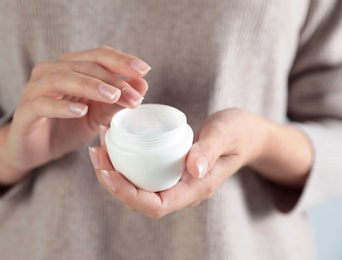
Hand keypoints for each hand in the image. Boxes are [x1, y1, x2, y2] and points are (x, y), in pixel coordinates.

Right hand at [0, 46, 149, 185]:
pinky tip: (80, 111)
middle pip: (84, 64)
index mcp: (71, 68)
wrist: (34, 150)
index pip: (98, 56)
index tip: (144, 70)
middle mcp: (51, 72)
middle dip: (112, 78)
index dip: (121, 60)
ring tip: (112, 96)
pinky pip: (42, 103)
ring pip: (62, 77)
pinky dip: (62, 106)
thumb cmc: (66, 128)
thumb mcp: (97, 117)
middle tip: (133, 95)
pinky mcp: (24, 111)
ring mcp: (35, 89)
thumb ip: (116, 102)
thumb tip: (143, 86)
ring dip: (90, 85)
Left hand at [89, 108, 311, 217]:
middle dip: (112, 182)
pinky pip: (142, 175)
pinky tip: (115, 145)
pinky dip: (125, 163)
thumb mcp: (227, 134)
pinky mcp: (171, 171)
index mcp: (195, 189)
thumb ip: (211, 149)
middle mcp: (182, 191)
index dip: (127, 194)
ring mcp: (176, 182)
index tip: (108, 170)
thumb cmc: (240, 132)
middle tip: (96, 153)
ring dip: (114, 172)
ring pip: (137, 189)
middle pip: (139, 200)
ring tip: (99, 147)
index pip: (155, 205)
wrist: (247, 134)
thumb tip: (193, 167)